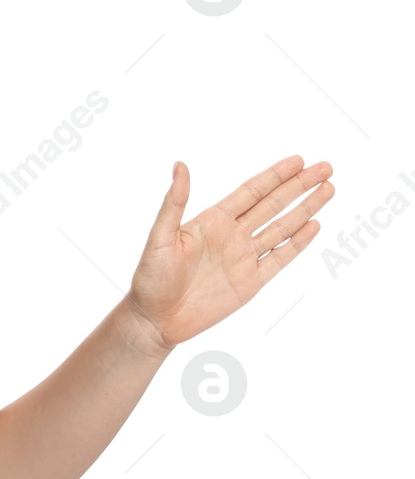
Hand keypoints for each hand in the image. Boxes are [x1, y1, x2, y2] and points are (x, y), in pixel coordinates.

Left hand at [124, 156, 334, 351]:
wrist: (155, 318)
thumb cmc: (150, 277)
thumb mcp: (160, 236)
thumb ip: (174, 202)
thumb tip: (180, 165)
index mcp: (212, 221)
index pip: (251, 192)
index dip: (275, 176)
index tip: (299, 160)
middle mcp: (231, 235)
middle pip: (273, 205)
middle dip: (299, 186)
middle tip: (326, 167)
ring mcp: (243, 258)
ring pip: (282, 228)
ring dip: (305, 209)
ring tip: (328, 189)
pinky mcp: (251, 282)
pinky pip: (279, 259)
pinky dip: (298, 243)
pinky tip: (314, 226)